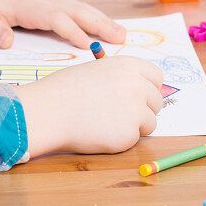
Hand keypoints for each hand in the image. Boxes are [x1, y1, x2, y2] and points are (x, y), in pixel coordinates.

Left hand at [0, 0, 125, 48]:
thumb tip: (7, 42)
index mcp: (28, 5)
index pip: (56, 18)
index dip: (72, 31)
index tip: (89, 46)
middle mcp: (43, 0)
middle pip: (77, 10)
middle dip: (100, 23)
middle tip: (122, 38)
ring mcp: (48, 0)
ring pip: (80, 8)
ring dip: (102, 19)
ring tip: (123, 33)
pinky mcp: (48, 3)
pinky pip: (75, 9)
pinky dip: (93, 16)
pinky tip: (104, 25)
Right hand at [15, 56, 162, 157]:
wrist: (48, 111)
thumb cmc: (66, 90)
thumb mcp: (98, 70)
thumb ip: (122, 78)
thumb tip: (140, 89)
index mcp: (129, 65)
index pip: (157, 77)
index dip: (148, 88)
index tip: (140, 96)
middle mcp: (137, 85)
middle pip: (157, 101)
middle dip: (143, 109)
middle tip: (119, 113)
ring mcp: (135, 110)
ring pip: (150, 122)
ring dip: (134, 126)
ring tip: (106, 122)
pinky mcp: (128, 135)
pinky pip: (134, 139)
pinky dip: (120, 139)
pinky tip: (99, 132)